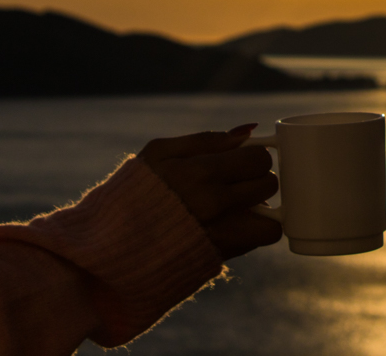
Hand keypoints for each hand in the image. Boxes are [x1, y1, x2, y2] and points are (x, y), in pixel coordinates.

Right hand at [138, 125, 282, 259]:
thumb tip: (247, 132)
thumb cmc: (133, 194)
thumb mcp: (158, 153)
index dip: (251, 157)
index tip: (239, 161)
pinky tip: (235, 224)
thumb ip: (206, 139)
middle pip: (268, 182)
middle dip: (256, 179)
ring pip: (273, 214)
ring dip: (261, 207)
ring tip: (237, 205)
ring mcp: (222, 231)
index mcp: (199, 172)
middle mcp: (215, 203)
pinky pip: (263, 237)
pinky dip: (257, 230)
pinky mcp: (224, 254)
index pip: (258, 157)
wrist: (112, 249)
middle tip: (235, 183)